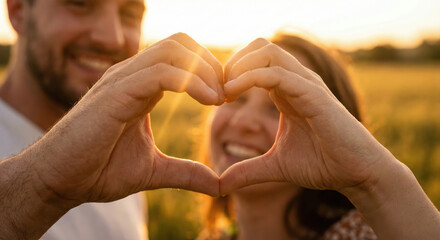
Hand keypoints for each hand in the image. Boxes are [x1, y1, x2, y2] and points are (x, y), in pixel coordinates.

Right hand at [28, 33, 222, 204]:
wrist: (59, 180)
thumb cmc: (98, 170)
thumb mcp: (153, 171)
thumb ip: (185, 173)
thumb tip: (217, 185)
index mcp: (141, 87)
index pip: (181, 56)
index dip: (209, 71)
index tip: (225, 98)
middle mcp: (131, 77)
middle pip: (180, 43)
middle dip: (211, 64)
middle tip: (225, 94)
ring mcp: (122, 81)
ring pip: (172, 51)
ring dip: (204, 70)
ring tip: (218, 99)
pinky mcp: (115, 93)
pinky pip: (160, 72)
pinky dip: (191, 81)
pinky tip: (208, 101)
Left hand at [220, 38, 394, 194]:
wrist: (356, 174)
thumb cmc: (322, 164)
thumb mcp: (274, 166)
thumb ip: (247, 171)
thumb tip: (220, 185)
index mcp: (286, 90)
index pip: (255, 60)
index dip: (231, 73)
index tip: (217, 98)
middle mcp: (296, 80)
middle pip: (260, 46)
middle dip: (233, 63)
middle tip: (218, 91)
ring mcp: (306, 84)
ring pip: (267, 52)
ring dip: (238, 67)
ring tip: (224, 93)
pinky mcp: (313, 94)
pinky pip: (276, 74)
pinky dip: (249, 78)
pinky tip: (232, 95)